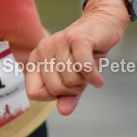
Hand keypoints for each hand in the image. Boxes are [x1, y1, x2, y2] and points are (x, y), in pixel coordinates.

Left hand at [24, 0, 129, 115]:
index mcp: (35, 58)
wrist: (102, 23)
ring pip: (70, 80)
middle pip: (54, 89)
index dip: (52, 96)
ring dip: (85, 81)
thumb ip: (67, 96)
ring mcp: (59, 42)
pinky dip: (94, 78)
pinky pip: (84, 69)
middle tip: (81, 77)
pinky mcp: (77, 39)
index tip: (65, 87)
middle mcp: (43, 49)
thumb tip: (64, 112)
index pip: (33, 92)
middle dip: (72, 89)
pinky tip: (99, 79)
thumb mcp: (75, 77)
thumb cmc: (85, 53)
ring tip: (88, 70)